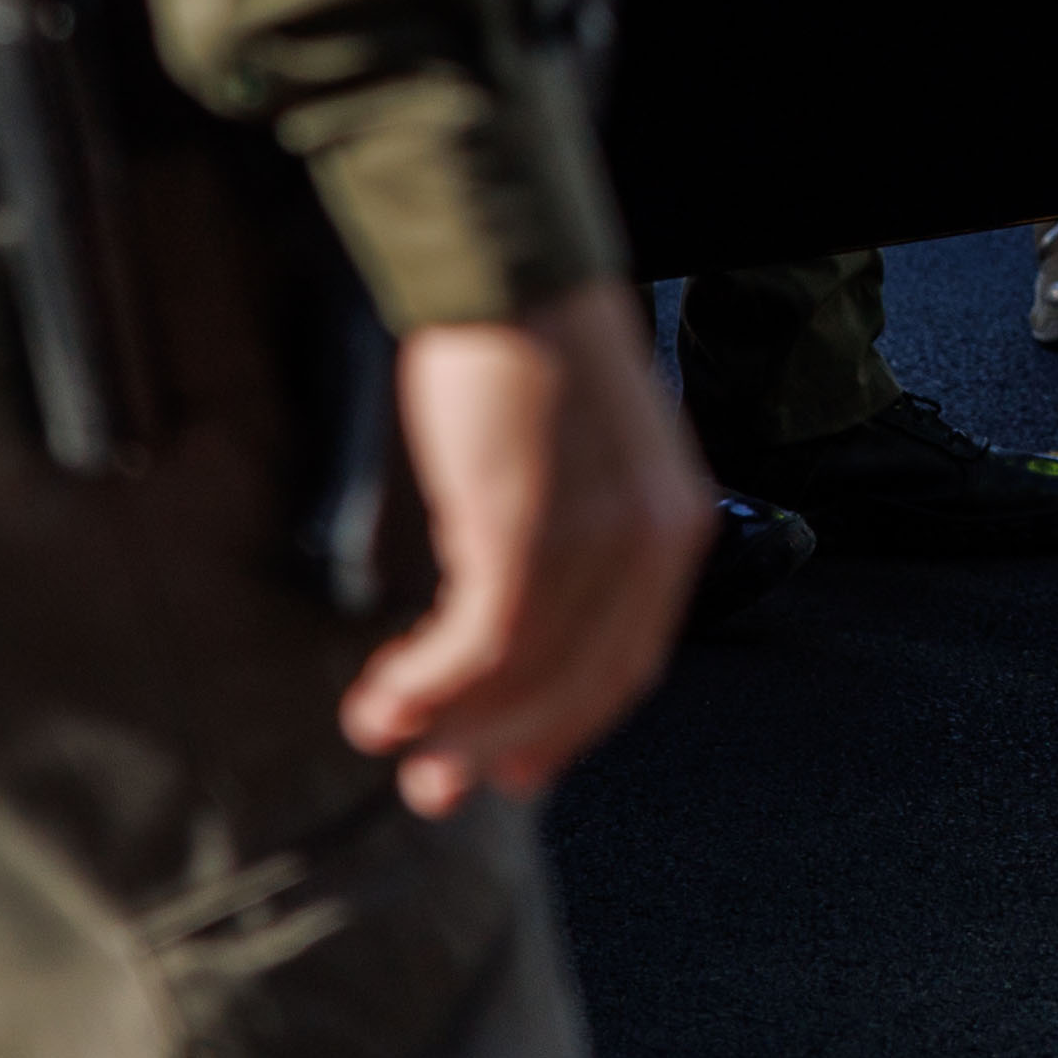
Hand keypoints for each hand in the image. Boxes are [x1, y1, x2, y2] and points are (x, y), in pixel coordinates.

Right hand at [338, 280, 712, 816]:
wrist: (508, 269)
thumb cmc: (528, 350)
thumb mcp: (575, 460)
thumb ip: (569, 537)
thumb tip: (511, 626)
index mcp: (673, 525)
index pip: (626, 663)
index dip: (565, 727)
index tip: (511, 769)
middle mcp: (651, 540)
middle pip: (579, 685)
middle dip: (499, 746)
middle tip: (435, 788)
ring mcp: (594, 535)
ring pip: (523, 673)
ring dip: (446, 721)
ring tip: (383, 736)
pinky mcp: (526, 525)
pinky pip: (481, 641)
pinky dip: (427, 683)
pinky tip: (384, 697)